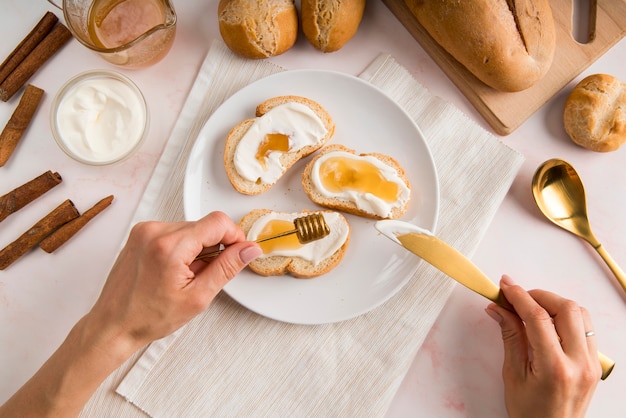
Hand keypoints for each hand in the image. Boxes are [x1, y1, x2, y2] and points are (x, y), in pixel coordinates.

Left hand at [0, 212, 261, 416]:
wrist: (113, 325)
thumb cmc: (148, 317)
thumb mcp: (197, 297)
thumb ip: (226, 268)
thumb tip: (249, 250)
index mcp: (170, 246)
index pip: (217, 222)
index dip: (235, 237)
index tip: (238, 254)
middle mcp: (154, 231)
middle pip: (204, 224)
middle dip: (214, 247)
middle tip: (207, 274)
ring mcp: (144, 230)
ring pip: (190, 227)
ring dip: (198, 247)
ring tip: (188, 275)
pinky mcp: (140, 233)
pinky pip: (174, 231)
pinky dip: (183, 246)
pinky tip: (176, 269)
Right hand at [485, 275, 600, 417]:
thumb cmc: (530, 413)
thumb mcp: (513, 374)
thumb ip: (510, 336)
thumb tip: (499, 309)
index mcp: (555, 368)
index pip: (538, 318)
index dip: (519, 296)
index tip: (505, 286)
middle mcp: (580, 363)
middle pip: (566, 308)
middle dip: (539, 295)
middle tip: (517, 296)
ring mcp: (592, 363)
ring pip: (580, 314)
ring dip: (555, 304)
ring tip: (532, 309)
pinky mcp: (595, 363)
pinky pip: (585, 328)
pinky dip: (566, 317)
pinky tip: (548, 322)